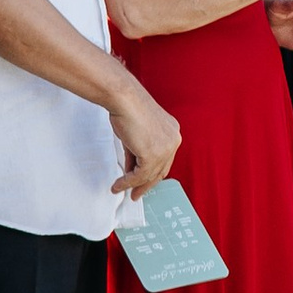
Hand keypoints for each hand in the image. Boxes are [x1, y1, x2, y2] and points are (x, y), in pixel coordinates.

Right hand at [104, 78, 178, 197]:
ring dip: (133, 185)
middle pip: (161, 170)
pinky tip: (119, 185)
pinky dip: (128, 182)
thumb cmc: (127, 107)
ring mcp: (166, 148)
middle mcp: (174, 140)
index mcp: (172, 132)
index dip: (153, 172)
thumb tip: (132, 168)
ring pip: (150, 175)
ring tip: (121, 190)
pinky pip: (140, 175)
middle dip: (146, 184)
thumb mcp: (136, 132)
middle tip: (136, 193)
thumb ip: (138, 151)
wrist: (124, 98)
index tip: (142, 181)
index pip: (165, 159)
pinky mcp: (153, 154)